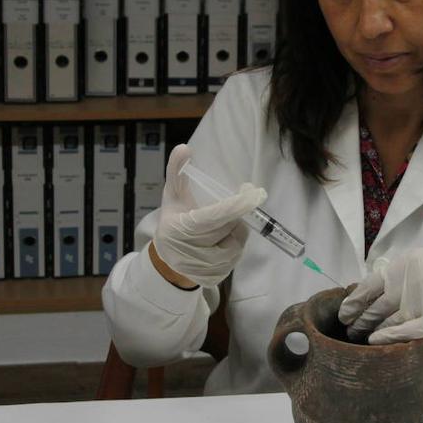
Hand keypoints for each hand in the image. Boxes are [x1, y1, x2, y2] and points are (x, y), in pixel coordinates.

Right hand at [152, 145, 266, 286]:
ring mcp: (204, 265)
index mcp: (181, 227)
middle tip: (236, 202)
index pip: (214, 215)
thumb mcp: (171, 196)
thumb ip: (176, 171)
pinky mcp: (216, 276)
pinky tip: (221, 241)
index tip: (253, 193)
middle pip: (228, 226)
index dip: (235, 205)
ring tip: (219, 227)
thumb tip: (184, 147)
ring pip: (237, 241)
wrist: (168, 262)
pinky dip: (234, 244)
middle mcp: (192, 248)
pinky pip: (236, 255)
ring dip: (235, 230)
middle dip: (235, 213)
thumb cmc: (173, 222)